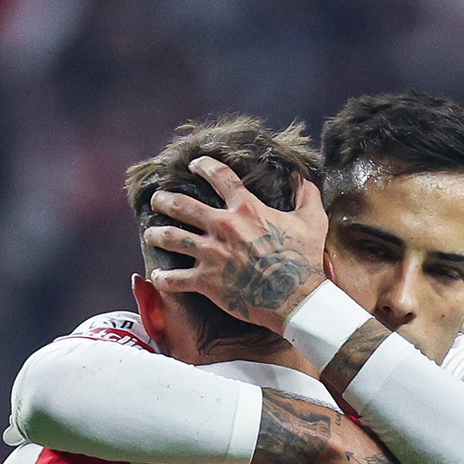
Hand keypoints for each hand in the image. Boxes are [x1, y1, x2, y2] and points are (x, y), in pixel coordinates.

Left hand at [142, 159, 326, 329]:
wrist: (296, 299)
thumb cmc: (305, 260)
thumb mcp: (312, 220)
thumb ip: (306, 195)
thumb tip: (303, 178)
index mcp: (246, 208)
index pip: (219, 177)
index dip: (204, 166)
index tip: (194, 164)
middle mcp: (224, 226)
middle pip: (184, 206)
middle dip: (166, 200)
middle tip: (158, 199)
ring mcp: (212, 254)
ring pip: (173, 238)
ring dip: (158, 234)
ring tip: (150, 233)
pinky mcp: (207, 281)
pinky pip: (176, 279)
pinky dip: (163, 278)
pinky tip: (156, 276)